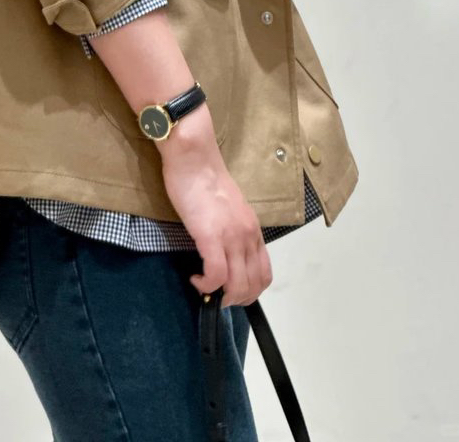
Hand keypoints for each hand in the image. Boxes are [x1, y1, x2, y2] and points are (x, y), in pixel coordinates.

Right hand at [157, 105, 273, 305]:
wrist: (194, 159)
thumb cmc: (204, 179)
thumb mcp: (228, 209)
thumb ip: (232, 229)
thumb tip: (223, 250)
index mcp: (253, 230)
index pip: (264, 273)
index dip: (250, 291)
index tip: (231, 292)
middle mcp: (248, 236)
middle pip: (253, 284)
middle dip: (235, 300)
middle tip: (215, 298)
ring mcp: (231, 237)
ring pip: (237, 285)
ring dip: (222, 297)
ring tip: (205, 290)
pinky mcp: (211, 236)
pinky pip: (216, 275)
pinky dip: (205, 285)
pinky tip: (195, 280)